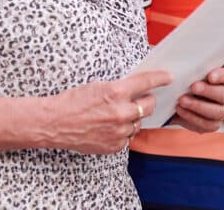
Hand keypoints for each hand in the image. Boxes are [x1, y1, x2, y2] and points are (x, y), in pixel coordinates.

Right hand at [47, 70, 171, 154]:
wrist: (55, 123)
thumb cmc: (72, 101)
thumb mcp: (98, 85)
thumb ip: (120, 88)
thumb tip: (137, 89)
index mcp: (116, 92)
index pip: (146, 82)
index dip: (160, 78)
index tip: (168, 77)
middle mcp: (121, 112)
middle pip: (149, 106)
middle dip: (146, 100)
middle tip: (138, 98)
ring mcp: (119, 131)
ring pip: (138, 123)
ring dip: (132, 118)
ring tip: (114, 114)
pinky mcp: (114, 146)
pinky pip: (127, 137)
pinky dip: (122, 132)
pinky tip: (108, 127)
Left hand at [173, 68, 223, 133]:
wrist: (178, 98)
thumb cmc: (187, 80)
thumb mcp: (189, 71)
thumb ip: (191, 67)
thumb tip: (178, 69)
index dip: (221, 76)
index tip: (210, 76)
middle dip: (208, 91)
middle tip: (193, 87)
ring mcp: (221, 111)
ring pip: (217, 112)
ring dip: (198, 106)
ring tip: (182, 100)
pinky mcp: (212, 124)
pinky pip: (206, 125)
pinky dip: (192, 118)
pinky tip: (181, 110)